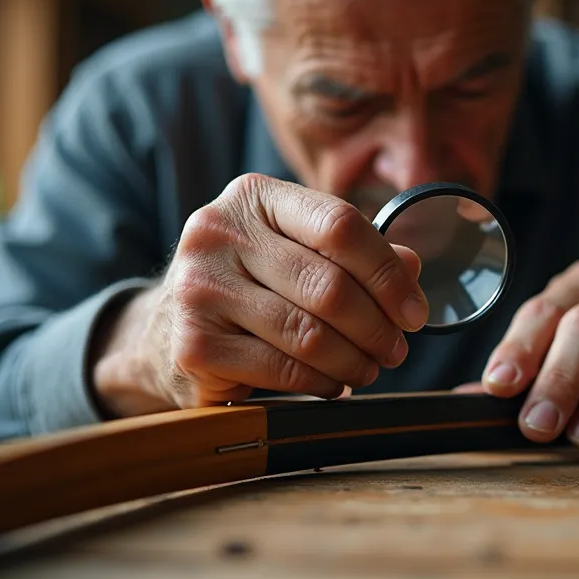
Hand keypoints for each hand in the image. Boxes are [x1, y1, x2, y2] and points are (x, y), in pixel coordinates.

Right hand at [91, 173, 428, 415]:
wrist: (164, 330)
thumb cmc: (248, 283)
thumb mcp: (296, 249)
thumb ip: (354, 252)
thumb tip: (412, 266)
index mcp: (253, 196)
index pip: (340, 224)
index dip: (388, 273)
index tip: (415, 310)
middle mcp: (218, 232)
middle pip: (328, 284)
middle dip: (377, 326)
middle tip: (396, 349)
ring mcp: (200, 289)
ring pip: (308, 333)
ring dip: (354, 360)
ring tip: (369, 368)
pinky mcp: (194, 344)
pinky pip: (282, 369)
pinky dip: (321, 382)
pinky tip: (333, 382)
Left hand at [464, 258, 578, 445]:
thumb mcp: (574, 384)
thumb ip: (528, 385)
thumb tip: (468, 397)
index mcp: (578, 288)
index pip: (537, 310)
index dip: (515, 347)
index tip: (497, 386)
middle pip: (568, 318)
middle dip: (545, 374)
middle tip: (533, 423)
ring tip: (568, 432)